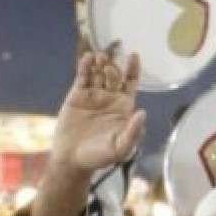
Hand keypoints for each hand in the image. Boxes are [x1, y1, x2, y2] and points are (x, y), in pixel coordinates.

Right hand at [50, 49, 146, 177]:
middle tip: (108, 66)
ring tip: (100, 57)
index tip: (134, 55)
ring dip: (100, 63)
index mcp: (123, 106)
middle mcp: (109, 97)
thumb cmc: (100, 156)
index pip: (130, 82)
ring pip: (98, 73)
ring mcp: (93, 95)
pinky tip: (87, 58)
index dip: (133, 68)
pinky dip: (84, 66)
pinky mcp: (76, 96)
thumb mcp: (121, 148)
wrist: (72, 160)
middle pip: (114, 75)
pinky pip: (82, 78)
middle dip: (113, 68)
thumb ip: (133, 131)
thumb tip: (143, 112)